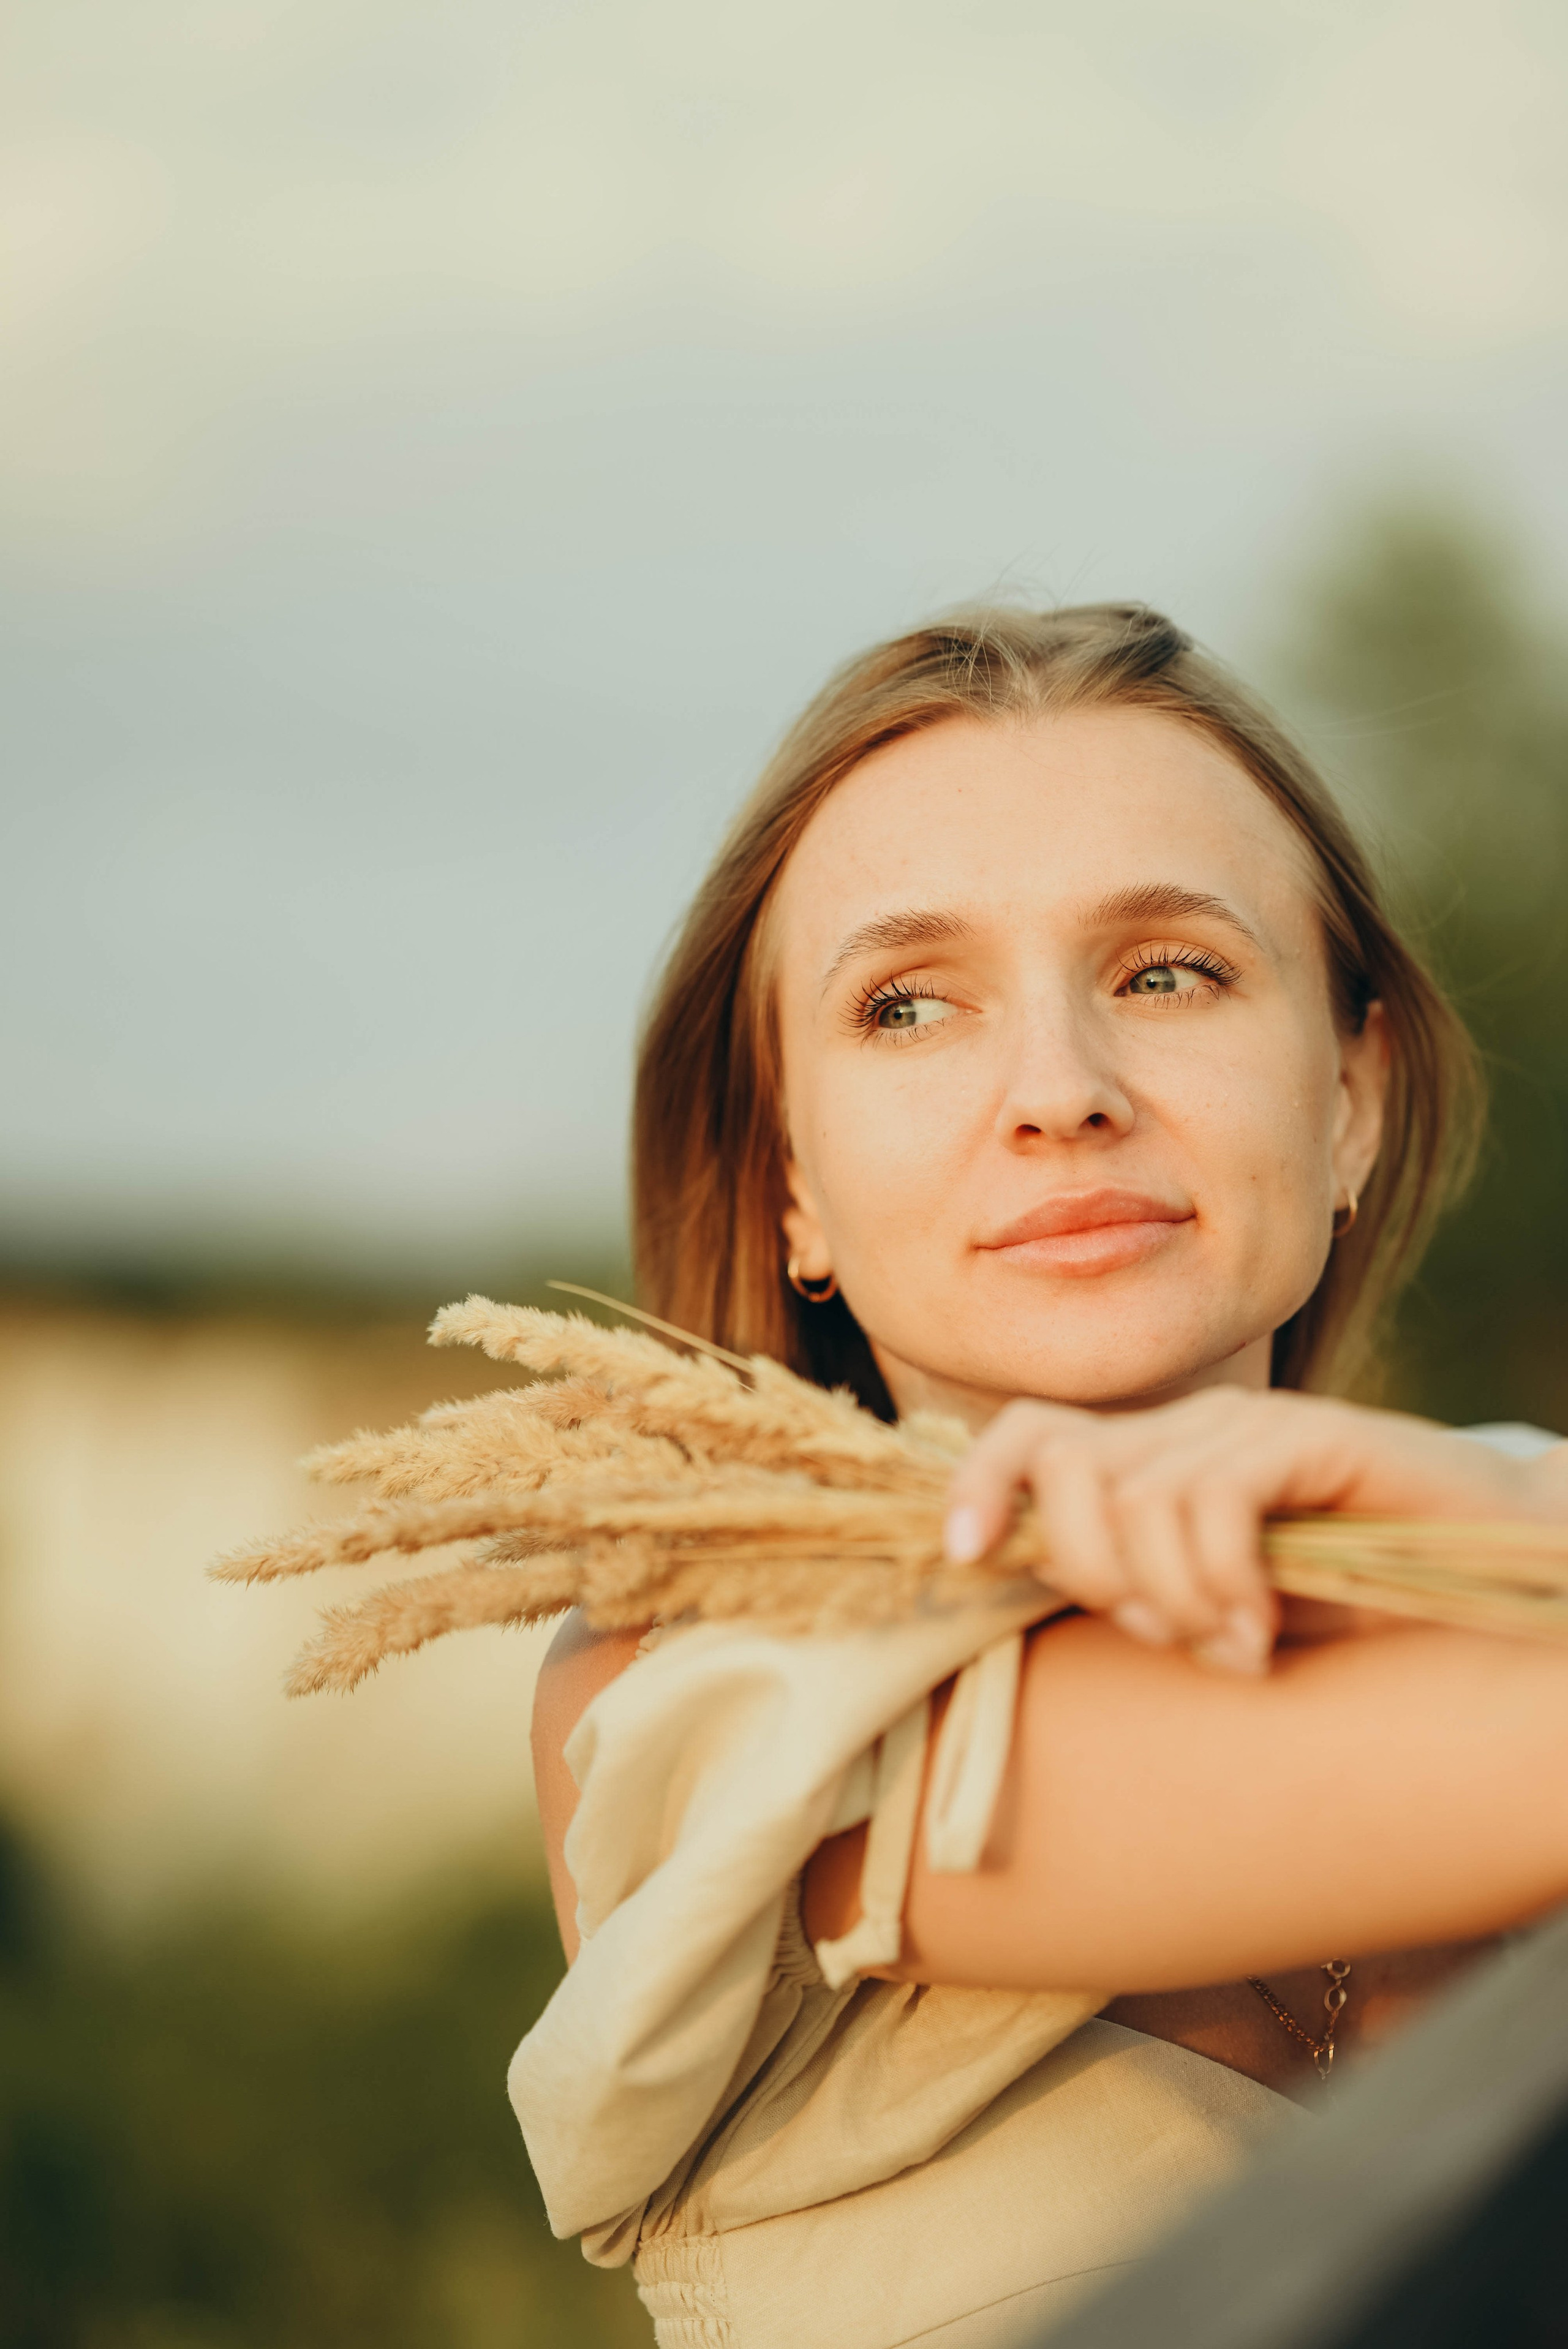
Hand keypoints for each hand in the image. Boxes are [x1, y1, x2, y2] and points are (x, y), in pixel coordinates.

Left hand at [942, 1386, 1561, 1674]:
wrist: (1490, 1557)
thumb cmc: (1347, 1595)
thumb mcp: (1219, 1603)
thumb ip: (1141, 1590)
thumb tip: (1043, 1589)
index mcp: (1155, 1455)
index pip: (1031, 1432)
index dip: (979, 1483)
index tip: (961, 1558)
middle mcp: (1191, 1424)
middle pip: (1066, 1470)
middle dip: (1093, 1575)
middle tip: (1171, 1636)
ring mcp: (1251, 1423)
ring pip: (1137, 1501)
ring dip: (1174, 1600)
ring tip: (1234, 1646)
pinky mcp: (1313, 1435)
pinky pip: (1216, 1502)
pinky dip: (1225, 1585)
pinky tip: (1263, 1633)